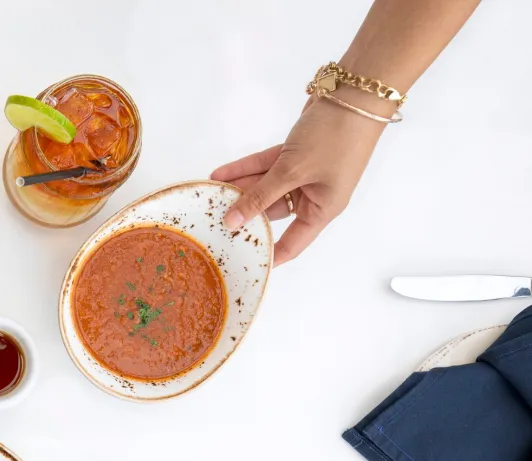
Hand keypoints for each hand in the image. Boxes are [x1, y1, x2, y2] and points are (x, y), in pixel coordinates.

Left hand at [211, 97, 385, 264]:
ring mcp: (304, 173)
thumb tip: (233, 221)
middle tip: (214, 220)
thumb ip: (260, 196)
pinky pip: (266, 166)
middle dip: (245, 214)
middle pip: (273, 212)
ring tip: (210, 194)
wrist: (354, 92)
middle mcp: (314, 194)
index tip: (243, 263)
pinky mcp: (296, 152)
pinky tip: (221, 174)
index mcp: (323, 209)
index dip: (269, 255)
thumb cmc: (335, 137)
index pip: (293, 243)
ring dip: (240, 188)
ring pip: (266, 187)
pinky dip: (246, 168)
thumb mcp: (292, 171)